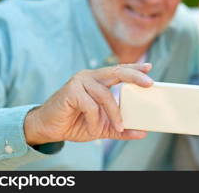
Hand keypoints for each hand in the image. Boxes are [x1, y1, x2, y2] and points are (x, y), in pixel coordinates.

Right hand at [24, 63, 152, 144]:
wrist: (48, 129)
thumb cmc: (75, 123)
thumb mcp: (102, 127)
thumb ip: (121, 129)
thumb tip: (142, 133)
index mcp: (98, 81)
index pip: (119, 70)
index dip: (134, 68)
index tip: (149, 66)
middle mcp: (90, 77)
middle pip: (116, 71)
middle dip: (134, 76)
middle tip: (149, 83)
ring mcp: (80, 81)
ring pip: (105, 95)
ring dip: (113, 114)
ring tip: (117, 127)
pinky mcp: (71, 91)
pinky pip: (91, 105)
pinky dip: (94, 119)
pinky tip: (91, 126)